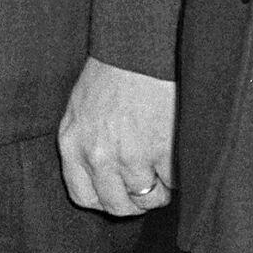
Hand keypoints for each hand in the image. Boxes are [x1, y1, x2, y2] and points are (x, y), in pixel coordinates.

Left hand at [57, 55, 174, 218]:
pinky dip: (181, 175)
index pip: (83, 197)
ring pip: (150, 199)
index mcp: (72, 143)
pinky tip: (178, 154)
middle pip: (118, 206)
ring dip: (162, 189)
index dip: (105, 199)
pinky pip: (175, 183)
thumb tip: (104, 176)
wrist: (142, 47)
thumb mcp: (81, 108)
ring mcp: (131, 156)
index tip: (119, 192)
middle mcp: (98, 156)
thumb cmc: (113, 71)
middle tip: (148, 186)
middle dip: (135, 202)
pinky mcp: (164, 152)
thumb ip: (85, 143)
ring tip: (166, 167)